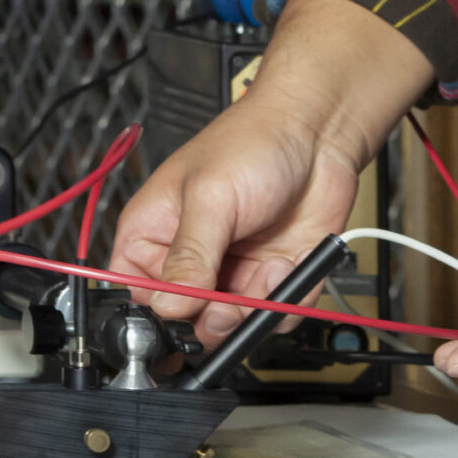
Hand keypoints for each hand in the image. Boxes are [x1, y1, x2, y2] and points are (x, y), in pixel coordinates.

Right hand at [108, 0, 430, 344]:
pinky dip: (287, 300)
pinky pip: (277, 315)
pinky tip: (287, 262)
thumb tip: (170, 307)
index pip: (138, 296)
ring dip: (254, 308)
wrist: (318, 132)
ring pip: (234, 325)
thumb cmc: (253, 143)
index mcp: (153, 235)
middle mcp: (191, 259)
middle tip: (228, 303)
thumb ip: (189, 257)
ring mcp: (233, 271)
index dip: (159, 314)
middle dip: (212, 318)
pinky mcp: (273, 277)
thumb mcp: (210, 198)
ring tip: (266, 271)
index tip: (183, 313)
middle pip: (187, 320)